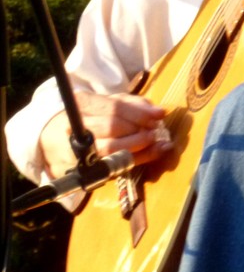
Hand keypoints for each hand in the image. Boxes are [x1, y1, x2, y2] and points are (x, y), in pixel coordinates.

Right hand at [39, 90, 172, 178]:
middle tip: (154, 131)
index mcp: (83, 103)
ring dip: (138, 146)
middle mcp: (75, 124)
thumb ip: (134, 104)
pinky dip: (134, 160)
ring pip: (110, 149)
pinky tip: (150, 154)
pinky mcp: (80, 169)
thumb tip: (158, 112)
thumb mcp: (110, 102)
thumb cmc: (91, 116)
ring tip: (154, 141)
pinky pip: (111, 166)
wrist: (56, 137)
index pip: (115, 108)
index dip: (139, 113)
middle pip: (112, 127)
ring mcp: (74, 148)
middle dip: (138, 130)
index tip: (159, 115)